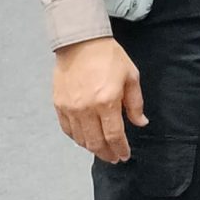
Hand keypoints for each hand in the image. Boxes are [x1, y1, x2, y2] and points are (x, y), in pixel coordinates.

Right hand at [53, 36, 145, 162]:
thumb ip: (135, 103)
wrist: (80, 42)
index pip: (114, 135)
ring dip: (92, 148)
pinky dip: (77, 138)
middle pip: (96, 142)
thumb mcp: (130, 76)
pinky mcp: (59, 105)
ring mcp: (70, 108)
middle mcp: (86, 109)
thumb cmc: (109, 57)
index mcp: (107, 102)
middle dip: (107, 154)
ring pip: (80, 139)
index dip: (120, 149)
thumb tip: (141, 122)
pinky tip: (85, 139)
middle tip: (114, 158)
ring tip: (102, 150)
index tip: (125, 156)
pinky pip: (67, 129)